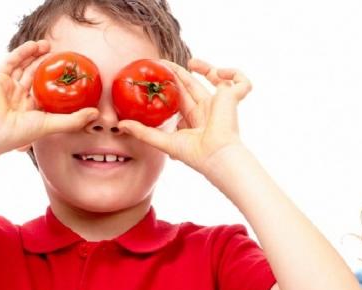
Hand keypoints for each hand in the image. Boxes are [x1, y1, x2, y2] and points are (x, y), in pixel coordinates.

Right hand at [0, 40, 99, 154]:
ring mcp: (8, 85)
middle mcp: (19, 95)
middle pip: (34, 73)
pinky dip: (22, 52)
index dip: (56, 79)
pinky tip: (33, 45)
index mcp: (31, 107)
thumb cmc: (20, 132)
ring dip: (35, 54)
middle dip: (46, 62)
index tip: (69, 70)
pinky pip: (11, 61)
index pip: (46, 89)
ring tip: (48, 45)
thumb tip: (96, 114)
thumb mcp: (52, 125)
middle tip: (60, 53)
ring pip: (23, 65)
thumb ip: (74, 120)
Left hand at [117, 58, 251, 174]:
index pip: (180, 98)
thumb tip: (120, 125)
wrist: (216, 156)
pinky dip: (235, 74)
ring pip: (216, 79)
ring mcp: (221, 104)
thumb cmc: (195, 154)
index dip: (170, 86)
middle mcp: (208, 110)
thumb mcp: (163, 141)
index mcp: (194, 120)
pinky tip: (220, 72)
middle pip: (192, 85)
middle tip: (162, 62)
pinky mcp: (233, 98)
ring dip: (206, 67)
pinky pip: (242, 82)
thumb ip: (142, 132)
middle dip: (179, 73)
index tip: (157, 76)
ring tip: (192, 62)